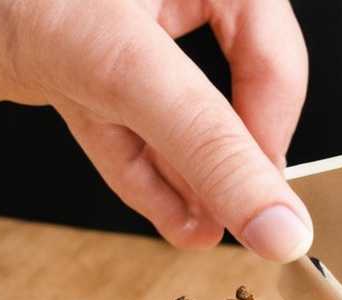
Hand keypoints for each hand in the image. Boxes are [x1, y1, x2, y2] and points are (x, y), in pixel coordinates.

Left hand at [0, 0, 312, 258]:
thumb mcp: (118, 66)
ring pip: (171, 105)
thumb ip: (208, 148)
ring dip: (192, 178)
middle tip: (248, 220)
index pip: (271, 46)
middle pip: (228, 76)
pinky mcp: (58, 53)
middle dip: (232, 155)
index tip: (270, 197)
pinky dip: (145, 172)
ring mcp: (101, 16)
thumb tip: (283, 228)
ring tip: (212, 235)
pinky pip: (122, 119)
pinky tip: (173, 221)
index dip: (274, 123)